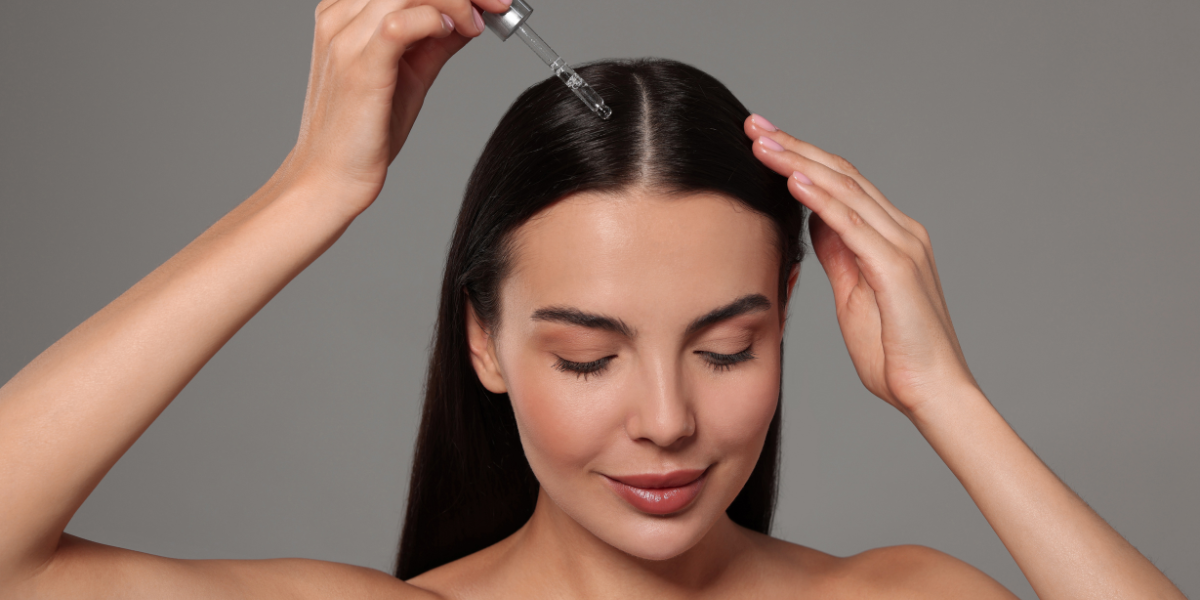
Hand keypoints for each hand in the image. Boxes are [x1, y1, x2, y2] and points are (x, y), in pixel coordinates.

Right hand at [279, 0, 511, 214]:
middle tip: (496, 4)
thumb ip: (436, 40)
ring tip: (475, 25)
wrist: (332, 176)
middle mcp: (339, 16)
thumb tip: (469, 16)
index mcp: (344, 10)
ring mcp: (345, 39)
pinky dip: (434, 20)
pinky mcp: (359, 67)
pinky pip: (400, 24)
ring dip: (455, 0)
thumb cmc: (364, 129)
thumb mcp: (410, 72)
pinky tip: (451, 33)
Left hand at [745, 115, 979, 417]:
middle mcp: (901, 231)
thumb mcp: (854, 296)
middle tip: (753, 123)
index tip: (763, 140)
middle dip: (794, 147)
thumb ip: (839, 256)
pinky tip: (793, 181)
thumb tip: (816, 222)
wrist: (934, 394)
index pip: (841, 184)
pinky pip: (853, 225)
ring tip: (763, 142)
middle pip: (841, 175)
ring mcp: (902, 246)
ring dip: (799, 162)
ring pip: (845, 190)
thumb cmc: (895, 354)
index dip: (801, 158)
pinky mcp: (897, 268)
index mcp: (891, 237)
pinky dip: (822, 200)